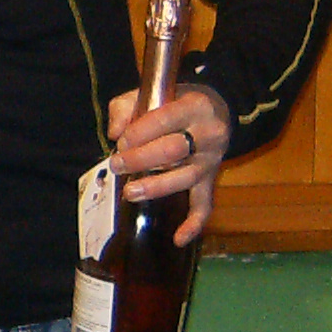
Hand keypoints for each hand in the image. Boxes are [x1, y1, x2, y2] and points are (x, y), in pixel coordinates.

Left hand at [108, 81, 229, 245]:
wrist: (217, 109)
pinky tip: (179, 239)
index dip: (139, 132)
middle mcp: (209, 133)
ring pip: (185, 177)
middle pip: (173, 150)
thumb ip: (126, 107)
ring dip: (156, 186)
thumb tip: (115, 132)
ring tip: (131, 192)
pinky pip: (206, 203)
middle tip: (118, 165)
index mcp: (195, 105)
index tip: (120, 141)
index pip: (164, 120)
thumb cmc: (176, 101)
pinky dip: (194, 223)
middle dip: (141, 159)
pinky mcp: (211, 179)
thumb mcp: (153, 92)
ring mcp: (212, 159)